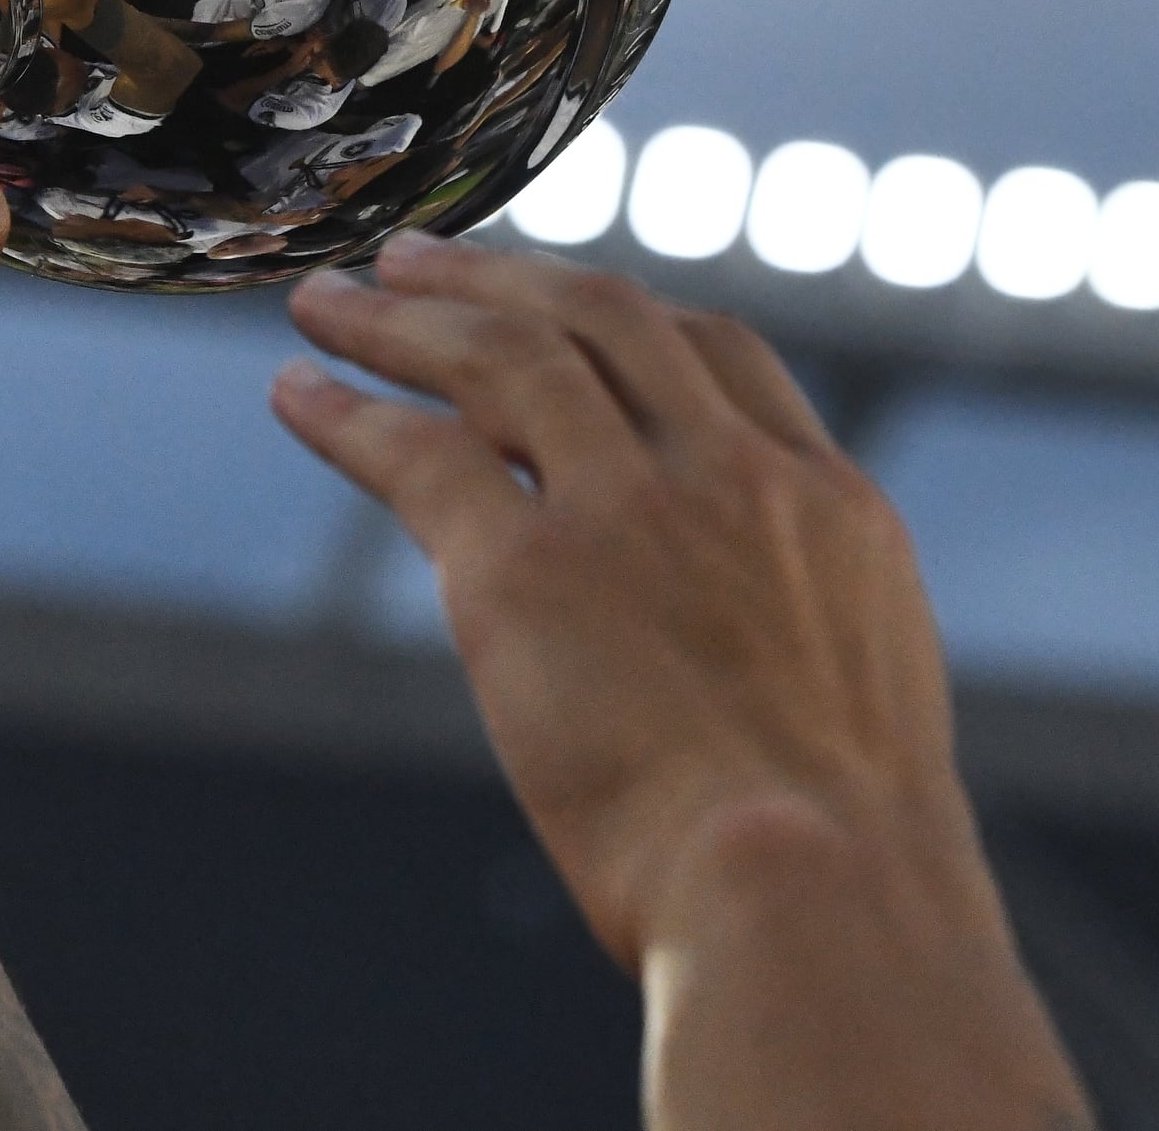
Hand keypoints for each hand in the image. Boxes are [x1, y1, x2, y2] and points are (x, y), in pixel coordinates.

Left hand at [275, 238, 1082, 1126]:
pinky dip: (347, 414)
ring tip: (328, 301)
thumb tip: (741, 689)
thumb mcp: (860, 707)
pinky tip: (298, 393)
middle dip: (496, 280)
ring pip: (499, 358)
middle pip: (599, 321)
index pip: (713, 353)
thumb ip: (794, 644)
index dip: (618, 313)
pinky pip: (415, 455)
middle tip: (415, 262)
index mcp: (826, 505)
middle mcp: (728, 477)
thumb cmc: (840, 867)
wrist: (815, 896)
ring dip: (402, 320)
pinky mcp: (524, 572)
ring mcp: (625, 512)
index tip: (551, 300)